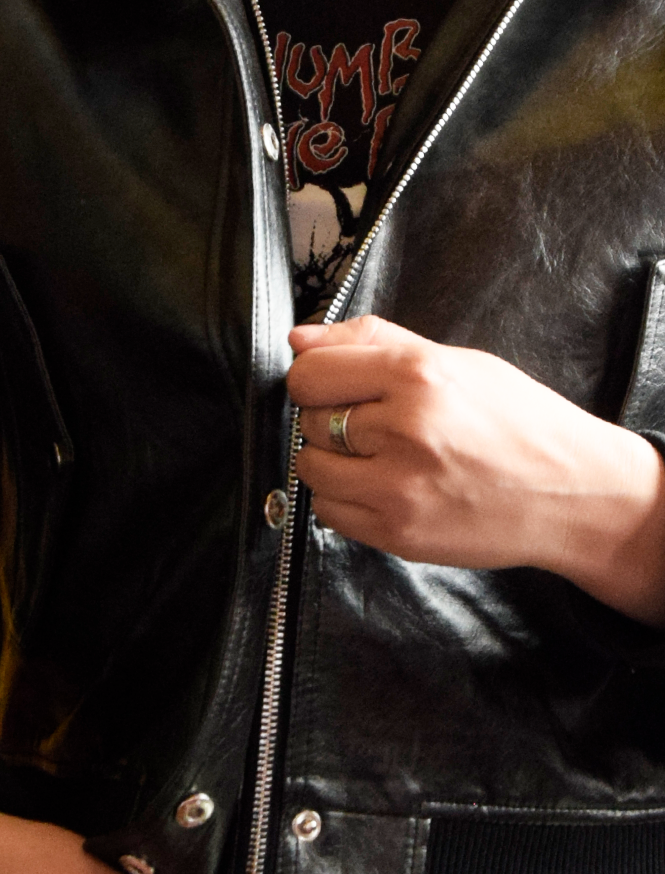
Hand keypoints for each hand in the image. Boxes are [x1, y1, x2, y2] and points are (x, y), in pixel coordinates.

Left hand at [287, 315, 664, 624]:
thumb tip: (300, 340)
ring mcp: (399, 487)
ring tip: (377, 457)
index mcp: (418, 376)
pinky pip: (328, 512)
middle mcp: (404, 430)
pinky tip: (382, 487)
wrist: (574, 495)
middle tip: (371, 424)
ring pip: (310, 468)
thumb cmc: (520, 423)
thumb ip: (372, 342)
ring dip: (331, 461)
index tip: (332, 386)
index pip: (309, 374)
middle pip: (309, 419)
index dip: (315, 379)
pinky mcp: (397, 532)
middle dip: (329, 418)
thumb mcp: (455, 361)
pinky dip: (344, 499)